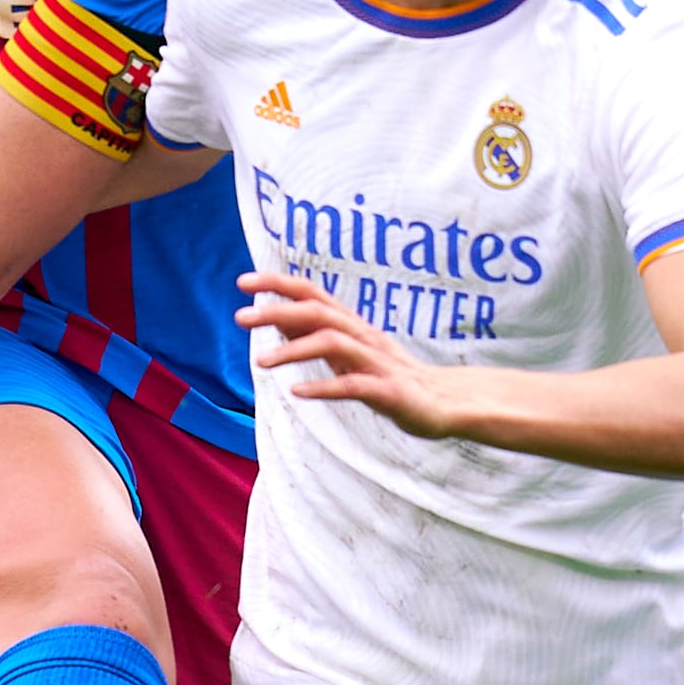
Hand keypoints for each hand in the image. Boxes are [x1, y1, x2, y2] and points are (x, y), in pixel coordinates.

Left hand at [235, 272, 473, 440]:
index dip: (279, 284)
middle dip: (277, 310)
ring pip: (333, 343)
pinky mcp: (389, 392)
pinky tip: (298, 392)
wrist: (443, 403)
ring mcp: (376, 362)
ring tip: (261, 362)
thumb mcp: (348, 353)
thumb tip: (278, 318)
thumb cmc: (390, 377)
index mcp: (351, 325)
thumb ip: (314, 335)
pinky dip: (324, 387)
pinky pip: (353, 386)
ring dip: (295, 349)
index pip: (312, 293)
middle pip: (318, 311)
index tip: (243, 282)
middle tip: (240, 317)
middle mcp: (362, 336)